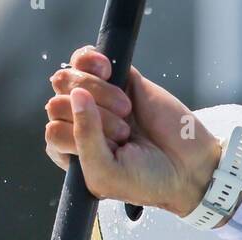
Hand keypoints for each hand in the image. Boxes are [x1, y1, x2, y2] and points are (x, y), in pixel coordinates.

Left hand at [45, 45, 222, 216]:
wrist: (188, 165)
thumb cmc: (147, 180)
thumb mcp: (106, 173)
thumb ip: (85, 139)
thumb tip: (76, 94)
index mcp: (75, 155)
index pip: (53, 131)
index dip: (77, 136)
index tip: (108, 148)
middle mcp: (82, 126)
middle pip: (59, 102)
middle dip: (92, 117)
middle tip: (124, 132)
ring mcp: (97, 100)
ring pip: (70, 79)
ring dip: (97, 92)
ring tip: (126, 111)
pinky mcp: (116, 77)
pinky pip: (85, 58)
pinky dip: (92, 61)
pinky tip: (108, 72)